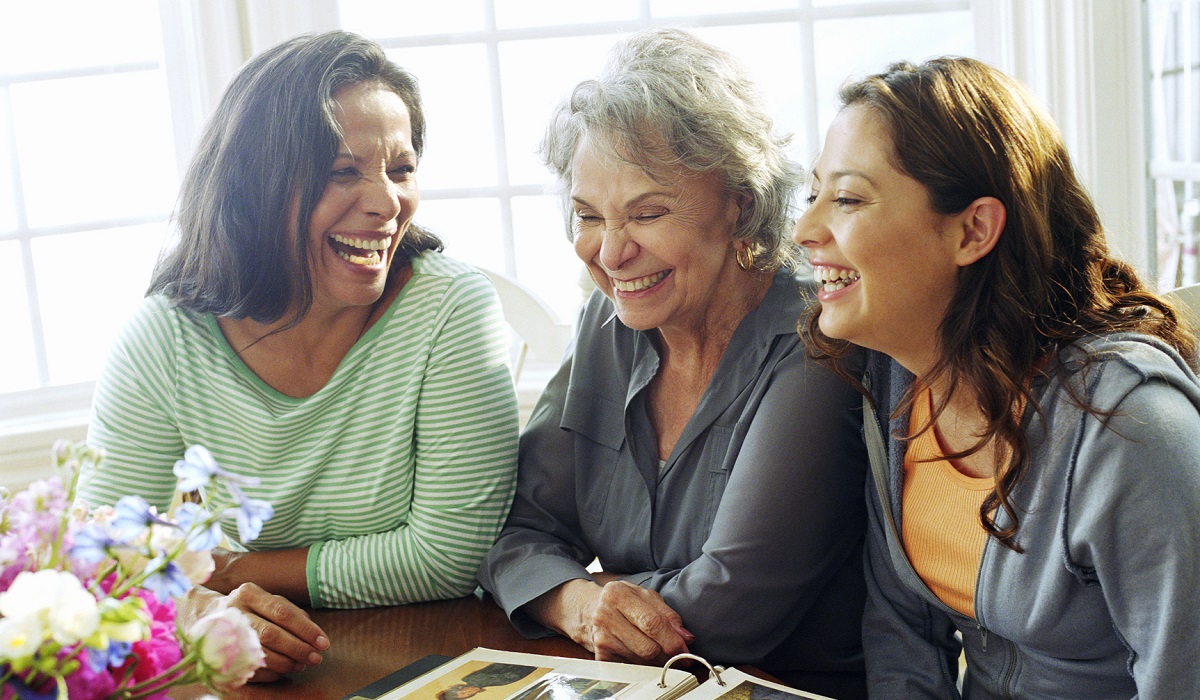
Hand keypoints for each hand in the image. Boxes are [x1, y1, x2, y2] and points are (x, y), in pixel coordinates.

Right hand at [183, 584, 329, 681]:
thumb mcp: (266, 601)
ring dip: (286, 663)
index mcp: (249, 593)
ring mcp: (222, 633)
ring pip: (260, 652)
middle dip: (298, 648)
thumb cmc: (247, 608)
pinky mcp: (217, 654)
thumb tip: (314, 634)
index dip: (306, 629)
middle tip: (315, 658)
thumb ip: (290, 612)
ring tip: (301, 665)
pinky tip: (283, 672)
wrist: (203, 616)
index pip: (283, 612)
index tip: (323, 642)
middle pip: (271, 634)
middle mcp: (234, 611)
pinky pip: (248, 667)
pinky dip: (270, 672)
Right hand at [536, 579, 693, 664]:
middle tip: (678, 655)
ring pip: (641, 660)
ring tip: (662, 652)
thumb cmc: (622, 602)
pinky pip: (631, 667)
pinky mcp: (600, 655)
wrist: (588, 610)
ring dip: (658, 660)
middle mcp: (605, 615)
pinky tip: (645, 655)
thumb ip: (668, 614)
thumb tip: (686, 637)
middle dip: (668, 654)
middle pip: (647, 646)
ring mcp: (601, 637)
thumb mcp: (645, 597)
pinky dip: (644, 665)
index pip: (652, 622)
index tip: (685, 647)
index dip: (673, 639)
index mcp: (618, 594)